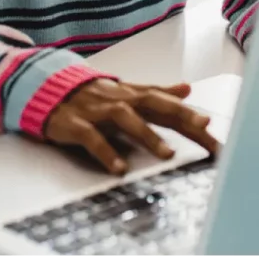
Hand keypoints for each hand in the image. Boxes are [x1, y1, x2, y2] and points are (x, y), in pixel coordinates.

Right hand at [43, 79, 219, 174]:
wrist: (45, 88)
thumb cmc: (92, 95)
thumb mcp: (126, 92)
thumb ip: (156, 92)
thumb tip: (187, 89)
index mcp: (132, 94)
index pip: (166, 103)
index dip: (189, 114)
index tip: (213, 127)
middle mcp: (118, 99)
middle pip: (153, 104)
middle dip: (179, 115)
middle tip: (204, 129)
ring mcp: (97, 110)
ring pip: (125, 118)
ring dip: (147, 135)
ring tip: (167, 154)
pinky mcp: (75, 124)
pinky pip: (92, 138)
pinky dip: (106, 152)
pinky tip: (120, 169)